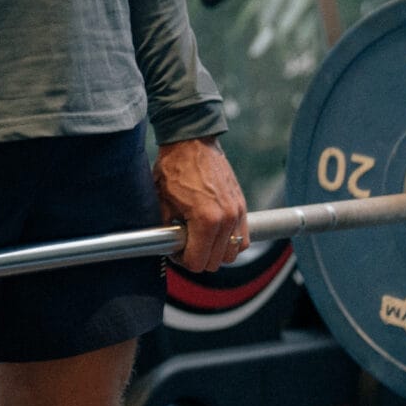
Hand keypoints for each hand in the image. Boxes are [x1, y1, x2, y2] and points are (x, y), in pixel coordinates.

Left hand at [158, 137, 248, 274]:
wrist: (191, 143)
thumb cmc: (174, 169)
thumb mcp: (162, 203)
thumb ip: (167, 231)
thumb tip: (168, 249)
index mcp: (206, 220)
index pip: (198, 262)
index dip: (182, 261)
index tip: (175, 250)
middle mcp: (227, 219)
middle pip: (216, 262)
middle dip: (198, 258)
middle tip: (185, 245)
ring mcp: (238, 213)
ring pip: (232, 254)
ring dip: (215, 252)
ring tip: (200, 239)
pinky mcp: (242, 206)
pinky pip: (243, 239)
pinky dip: (231, 242)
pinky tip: (215, 233)